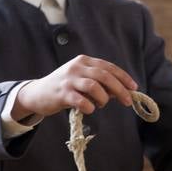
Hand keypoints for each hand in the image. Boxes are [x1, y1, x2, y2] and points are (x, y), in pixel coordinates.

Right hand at [13, 55, 138, 117]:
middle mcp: (76, 67)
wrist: (37, 93)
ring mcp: (68, 80)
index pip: (108, 67)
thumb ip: (99, 83)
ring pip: (93, 86)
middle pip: (104, 75)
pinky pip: (80, 100)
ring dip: (103, 98)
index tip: (134, 87)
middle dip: (119, 89)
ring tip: (102, 104)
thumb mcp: (81, 80)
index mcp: (84, 61)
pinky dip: (89, 106)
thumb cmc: (64, 87)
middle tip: (128, 101)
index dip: (123, 77)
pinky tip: (90, 109)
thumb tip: (121, 92)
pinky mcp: (61, 93)